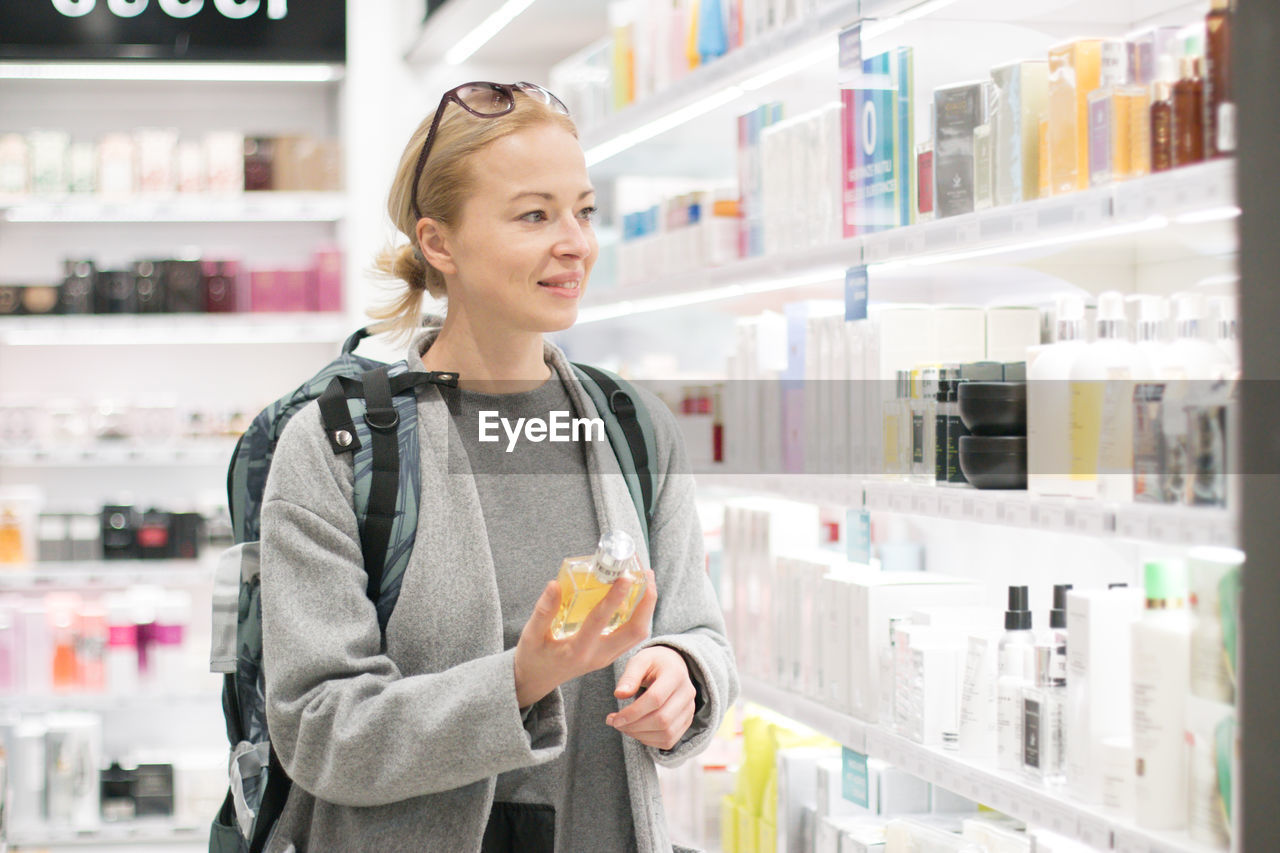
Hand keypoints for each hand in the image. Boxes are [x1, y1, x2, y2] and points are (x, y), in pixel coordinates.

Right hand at [513, 569, 656, 709]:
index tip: (626, 577)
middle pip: (634, 631)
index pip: (600, 621)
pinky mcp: (609, 655)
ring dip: (646, 607)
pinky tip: (636, 595)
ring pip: (638, 633)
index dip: (615, 598)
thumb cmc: (532, 657)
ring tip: (646, 579)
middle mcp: (598, 656)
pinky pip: (632, 635)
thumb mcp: (531, 635)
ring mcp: (607, 657)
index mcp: (577, 650)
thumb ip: (543, 611)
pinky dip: (639, 614)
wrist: (537, 681)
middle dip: (646, 602)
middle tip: (646, 574)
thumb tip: (554, 584)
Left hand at [607, 645, 696, 750]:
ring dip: (640, 735)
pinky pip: (668, 740)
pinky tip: (636, 731)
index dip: (633, 712)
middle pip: (662, 720)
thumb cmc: (653, 663)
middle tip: (615, 723)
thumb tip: (619, 694)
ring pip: (666, 733)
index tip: (614, 718)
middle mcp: (687, 693)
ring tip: (623, 727)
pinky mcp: (686, 722)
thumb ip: (629, 676)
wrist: (672, 666)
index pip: (656, 699)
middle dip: (634, 726)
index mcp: (675, 674)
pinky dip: (649, 740)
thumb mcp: (639, 661)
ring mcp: (689, 709)